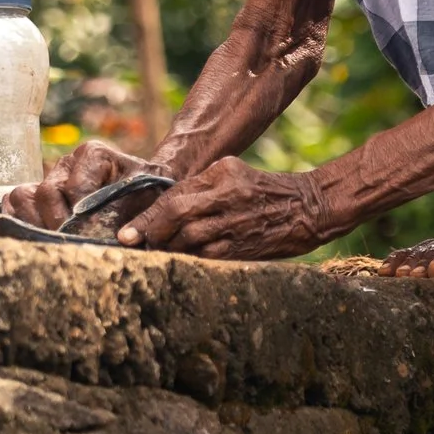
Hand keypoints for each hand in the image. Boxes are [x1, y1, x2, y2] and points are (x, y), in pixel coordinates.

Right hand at [3, 140, 167, 228]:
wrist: (138, 199)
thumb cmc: (145, 198)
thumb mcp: (149, 200)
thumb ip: (136, 215)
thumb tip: (122, 238)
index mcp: (93, 155)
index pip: (75, 185)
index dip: (81, 212)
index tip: (91, 230)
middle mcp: (66, 163)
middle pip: (47, 192)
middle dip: (58, 223)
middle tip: (71, 243)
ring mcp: (47, 177)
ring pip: (24, 196)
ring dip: (35, 224)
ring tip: (55, 242)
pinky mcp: (33, 194)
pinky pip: (12, 203)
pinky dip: (19, 221)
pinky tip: (38, 238)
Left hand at [118, 157, 345, 259]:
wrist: (307, 208)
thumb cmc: (264, 189)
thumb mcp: (233, 172)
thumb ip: (200, 185)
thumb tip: (163, 207)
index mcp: (222, 175)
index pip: (174, 197)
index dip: (147, 218)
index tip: (126, 234)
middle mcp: (227, 198)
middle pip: (177, 219)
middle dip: (152, 235)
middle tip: (138, 244)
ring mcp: (236, 226)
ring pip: (188, 241)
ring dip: (169, 250)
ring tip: (158, 253)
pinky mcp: (243, 249)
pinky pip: (207, 258)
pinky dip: (189, 261)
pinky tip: (181, 261)